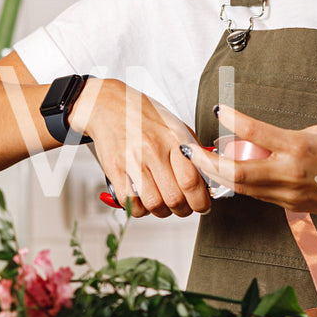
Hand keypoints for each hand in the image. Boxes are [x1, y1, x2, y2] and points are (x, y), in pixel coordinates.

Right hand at [76, 78, 212, 217]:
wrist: (108, 105)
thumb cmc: (144, 116)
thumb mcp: (175, 126)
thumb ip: (193, 151)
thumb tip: (208, 180)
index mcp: (173, 138)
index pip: (192, 180)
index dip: (201, 201)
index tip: (202, 205)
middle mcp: (153, 149)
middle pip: (175, 198)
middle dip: (183, 210)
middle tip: (184, 207)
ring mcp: (132, 160)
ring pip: (154, 204)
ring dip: (162, 212)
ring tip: (164, 205)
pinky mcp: (114, 170)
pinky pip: (130, 203)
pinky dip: (140, 210)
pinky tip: (144, 201)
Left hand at [187, 105, 316, 221]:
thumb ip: (285, 137)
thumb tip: (260, 138)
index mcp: (299, 147)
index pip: (256, 132)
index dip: (234, 119)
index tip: (220, 110)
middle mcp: (290, 172)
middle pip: (236, 172)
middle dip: (208, 162)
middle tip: (191, 151)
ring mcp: (288, 193)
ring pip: (242, 187)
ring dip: (219, 175)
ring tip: (204, 162)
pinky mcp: (289, 205)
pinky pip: (257, 194)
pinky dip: (240, 183)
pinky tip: (230, 174)